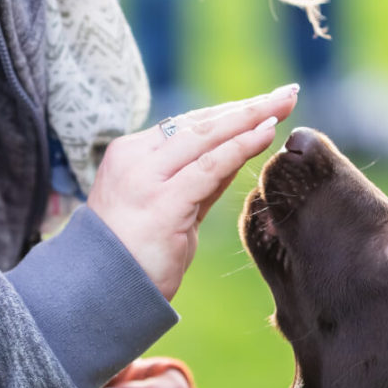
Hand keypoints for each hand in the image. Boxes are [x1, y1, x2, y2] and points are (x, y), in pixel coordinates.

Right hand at [87, 84, 299, 299]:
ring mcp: (146, 178)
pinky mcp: (162, 202)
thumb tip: (234, 157)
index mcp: (131, 155)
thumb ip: (197, 183)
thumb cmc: (135, 259)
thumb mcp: (170, 210)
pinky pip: (209, 166)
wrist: (101, 294)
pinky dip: (241, 147)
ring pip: (207, 137)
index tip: (263, 104)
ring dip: (250, 118)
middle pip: (200, 124)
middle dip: (248, 107)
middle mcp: (135, 159)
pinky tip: (266, 134)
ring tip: (284, 104)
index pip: (188, 126)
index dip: (229, 113)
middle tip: (286, 93)